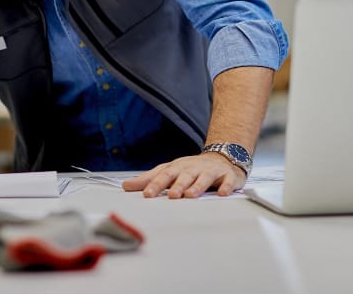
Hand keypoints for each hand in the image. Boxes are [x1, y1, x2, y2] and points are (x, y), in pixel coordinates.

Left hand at [122, 152, 246, 198]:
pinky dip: (226, 186)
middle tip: (171, 195)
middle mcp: (193, 168)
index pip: (164, 175)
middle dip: (177, 185)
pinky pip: (228, 181)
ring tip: (191, 195)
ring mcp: (211, 171)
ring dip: (198, 186)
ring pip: (204, 178)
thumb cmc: (190, 169)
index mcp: (177, 168)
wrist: (221, 158)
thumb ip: (148, 180)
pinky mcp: (227, 176)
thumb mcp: (169, 172)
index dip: (156, 184)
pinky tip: (222, 193)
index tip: (147, 195)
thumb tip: (125, 186)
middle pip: (184, 176)